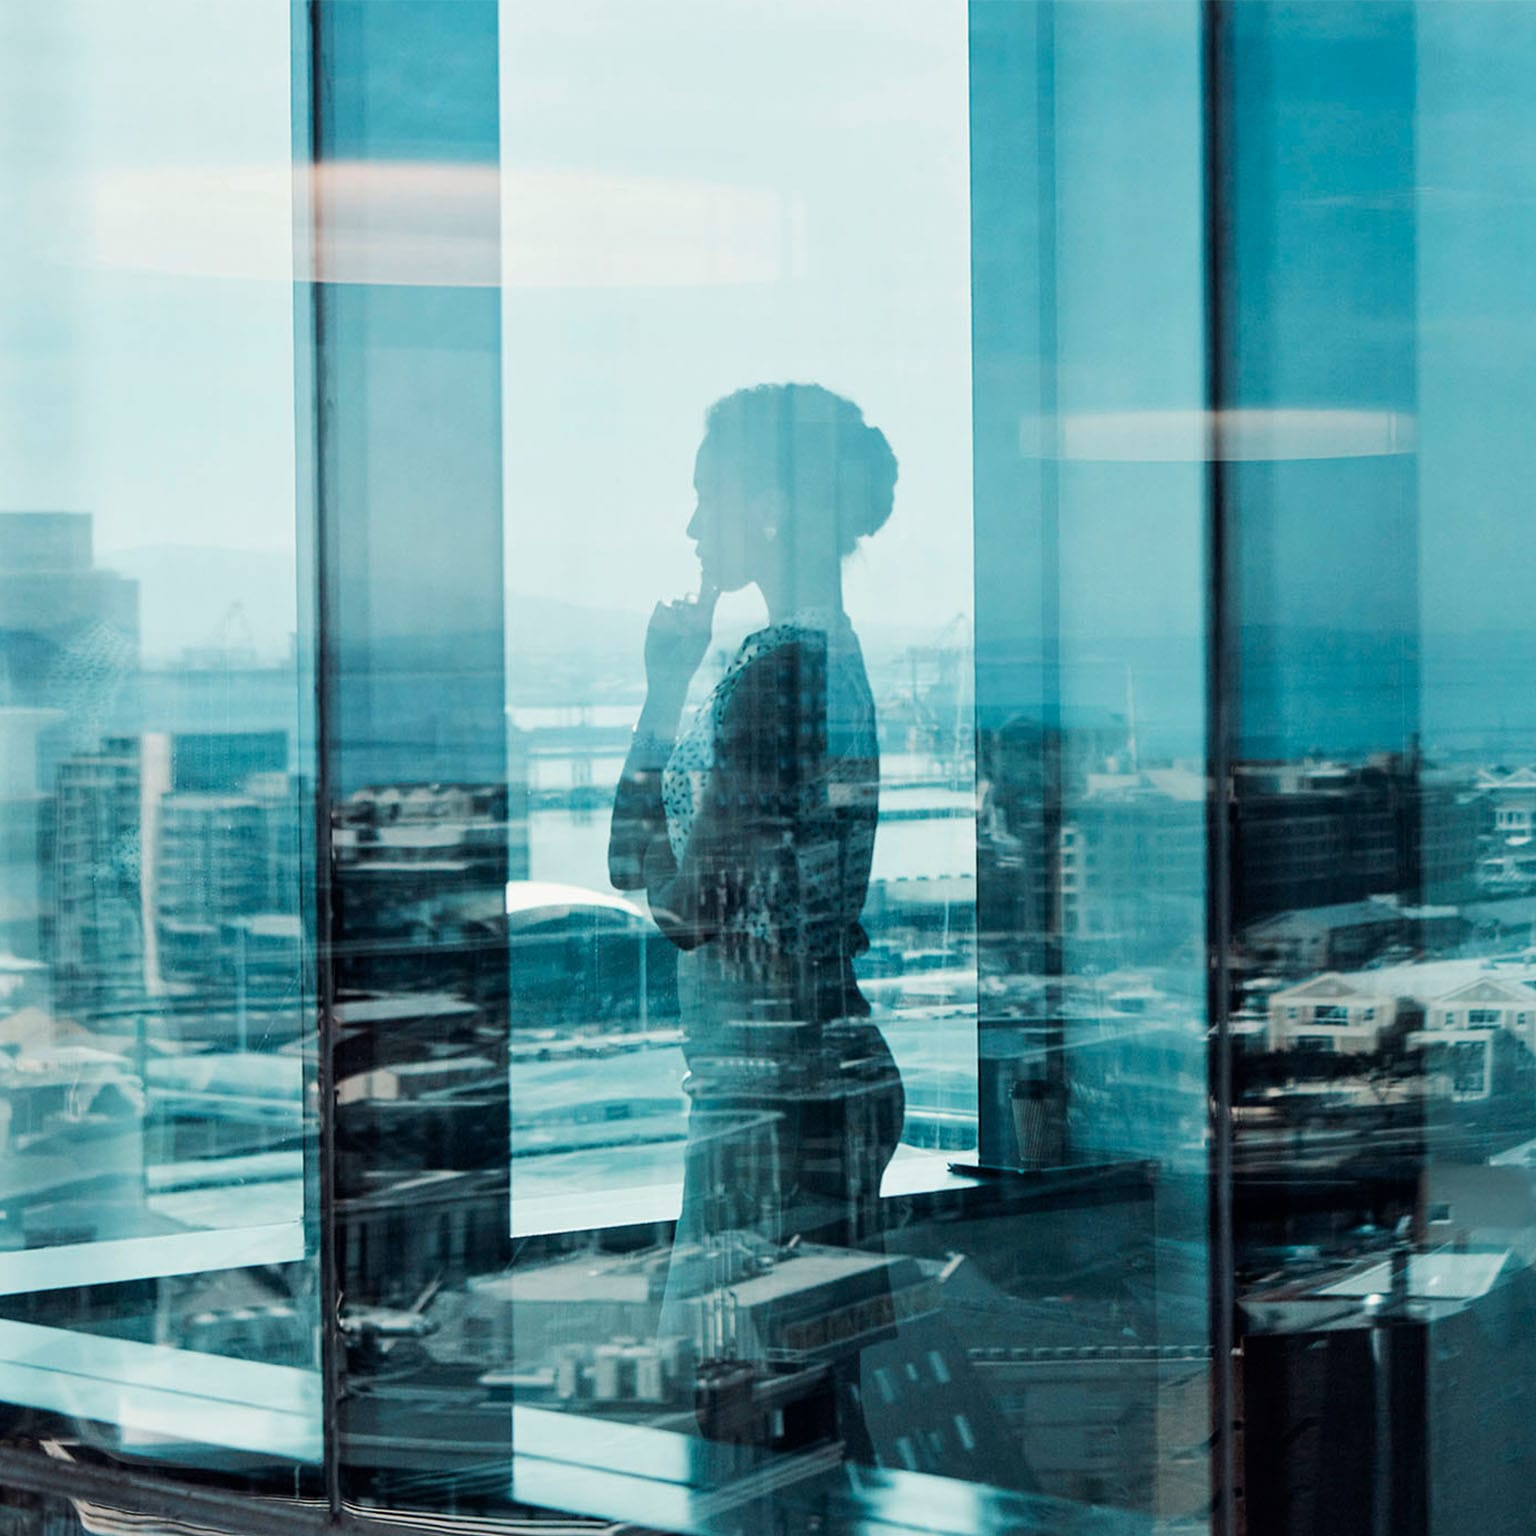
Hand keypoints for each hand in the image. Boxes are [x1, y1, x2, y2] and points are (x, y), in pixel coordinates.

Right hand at [644, 586, 717, 700]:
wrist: (667, 674)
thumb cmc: (690, 657)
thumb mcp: (702, 632)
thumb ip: (707, 608)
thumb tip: (716, 587)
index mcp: (703, 620)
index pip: (707, 596)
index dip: (707, 585)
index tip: (706, 577)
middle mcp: (687, 617)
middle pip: (690, 595)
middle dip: (691, 600)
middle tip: (691, 613)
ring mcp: (671, 618)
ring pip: (676, 598)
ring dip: (679, 609)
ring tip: (680, 629)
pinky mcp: (657, 619)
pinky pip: (662, 602)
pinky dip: (666, 608)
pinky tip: (669, 623)